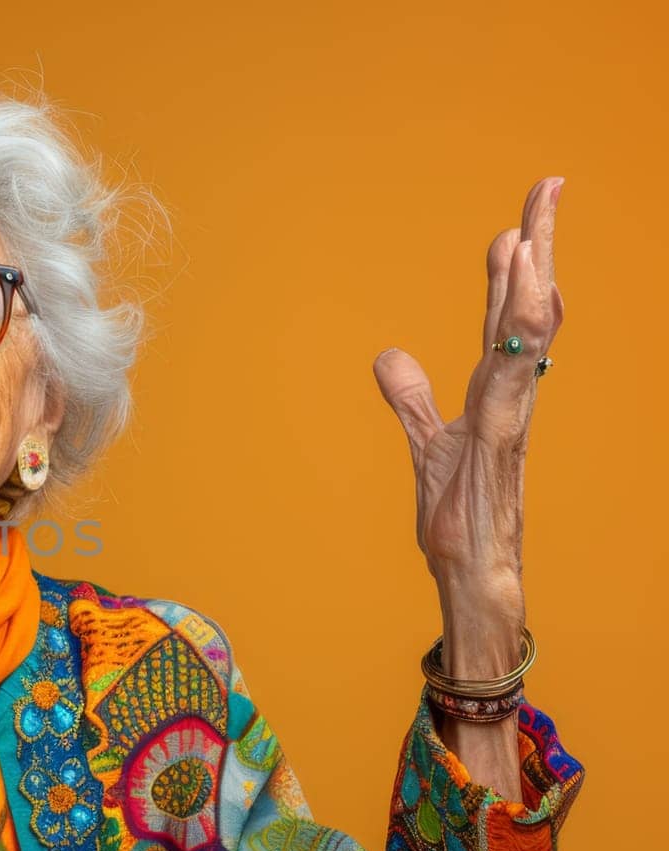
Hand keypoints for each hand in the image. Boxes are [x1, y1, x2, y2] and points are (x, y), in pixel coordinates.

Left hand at [374, 177, 563, 642]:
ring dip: (529, 283)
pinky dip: (518, 345)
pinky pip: (512, 386)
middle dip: (539, 248)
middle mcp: (512, 397)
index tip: (524, 217)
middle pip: (529, 310)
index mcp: (497, 392)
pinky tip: (524, 312)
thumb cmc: (460, 519)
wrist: (473, 576)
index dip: (516, 267)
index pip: (509, 315)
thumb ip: (412, 399)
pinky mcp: (500, 447)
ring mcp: (510, 419)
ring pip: (527, 339)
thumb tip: (389, 355)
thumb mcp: (427, 445)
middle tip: (549, 187)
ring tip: (530, 229)